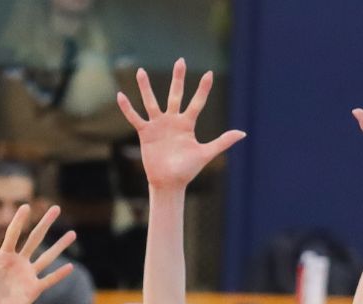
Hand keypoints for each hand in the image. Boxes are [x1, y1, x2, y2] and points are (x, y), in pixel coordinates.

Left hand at [0, 204, 77, 303]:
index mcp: (4, 257)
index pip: (13, 234)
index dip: (19, 220)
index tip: (26, 206)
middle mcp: (18, 263)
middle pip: (35, 238)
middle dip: (45, 223)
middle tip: (56, 208)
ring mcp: (27, 276)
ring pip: (47, 257)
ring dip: (60, 245)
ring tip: (72, 233)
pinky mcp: (33, 290)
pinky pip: (49, 280)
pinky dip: (59, 274)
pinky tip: (70, 266)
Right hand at [118, 60, 245, 191]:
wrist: (169, 182)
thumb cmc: (188, 170)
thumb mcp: (206, 154)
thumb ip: (222, 142)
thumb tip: (243, 133)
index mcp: (187, 124)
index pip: (197, 102)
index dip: (203, 89)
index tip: (208, 74)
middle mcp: (173, 121)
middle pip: (175, 95)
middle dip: (178, 78)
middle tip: (181, 61)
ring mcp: (158, 125)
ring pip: (151, 101)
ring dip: (146, 87)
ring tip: (140, 71)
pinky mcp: (146, 133)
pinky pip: (135, 117)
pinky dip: (127, 108)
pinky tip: (120, 95)